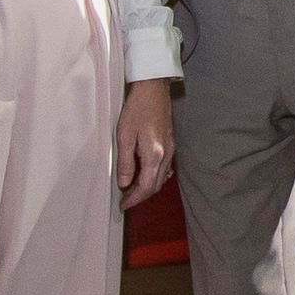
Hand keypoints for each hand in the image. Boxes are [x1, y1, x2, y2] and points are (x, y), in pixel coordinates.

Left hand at [113, 79, 174, 206]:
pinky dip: (154, 177)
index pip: (146, 187)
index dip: (134, 199)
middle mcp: (166, 155)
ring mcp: (170, 150)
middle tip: (125, 200)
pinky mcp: (170, 144)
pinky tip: (145, 175)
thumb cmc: (137, 109)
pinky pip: (164, 168)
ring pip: (161, 178)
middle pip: (156, 185)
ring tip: (132, 190)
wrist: (153, 89)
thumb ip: (125, 162)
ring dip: (147, 188)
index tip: (123, 205)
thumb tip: (124, 183)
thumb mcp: (124, 136)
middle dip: (141, 196)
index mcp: (154, 155)